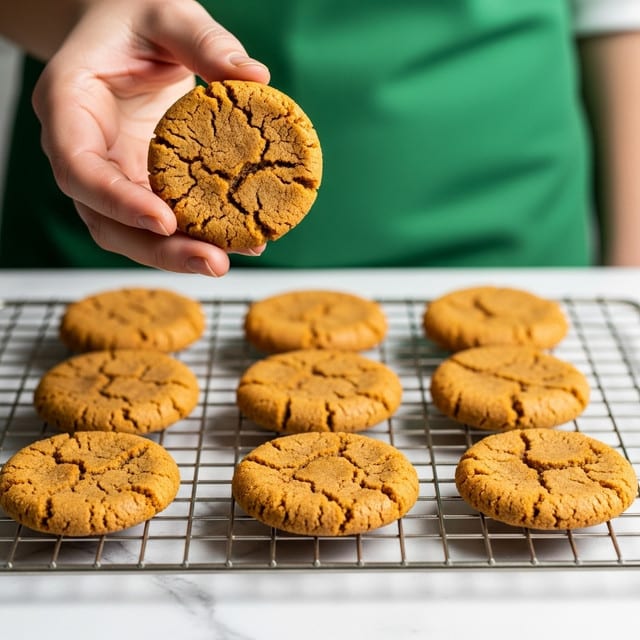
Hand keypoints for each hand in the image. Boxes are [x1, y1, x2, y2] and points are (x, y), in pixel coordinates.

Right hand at [32, 0, 269, 275]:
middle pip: (106, 219)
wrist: (125, 31)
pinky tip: (235, 240)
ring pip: (131, 232)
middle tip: (214, 262)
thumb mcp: (167, 13)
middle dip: (159, 249)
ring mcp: (109, 173)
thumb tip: (255, 77)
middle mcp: (83, 149)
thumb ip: (205, 41)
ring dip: (177, 254)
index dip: (118, 201)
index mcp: (69, 104)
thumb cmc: (135, 19)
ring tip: (229, 259)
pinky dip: (192, 235)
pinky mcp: (137, 183)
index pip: (79, 167)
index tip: (165, 221)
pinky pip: (158, 220)